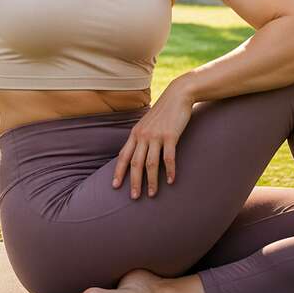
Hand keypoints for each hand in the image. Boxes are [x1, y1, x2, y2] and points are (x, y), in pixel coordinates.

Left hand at [112, 81, 194, 198]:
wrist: (178, 95)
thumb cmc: (164, 111)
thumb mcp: (148, 123)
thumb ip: (142, 136)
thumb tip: (138, 152)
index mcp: (136, 133)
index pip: (123, 156)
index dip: (118, 172)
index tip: (115, 186)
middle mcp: (143, 136)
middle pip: (135, 163)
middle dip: (133, 182)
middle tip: (134, 197)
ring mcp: (156, 136)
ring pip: (150, 163)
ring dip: (151, 181)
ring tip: (152, 194)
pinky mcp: (171, 135)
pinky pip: (168, 158)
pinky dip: (169, 171)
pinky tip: (171, 181)